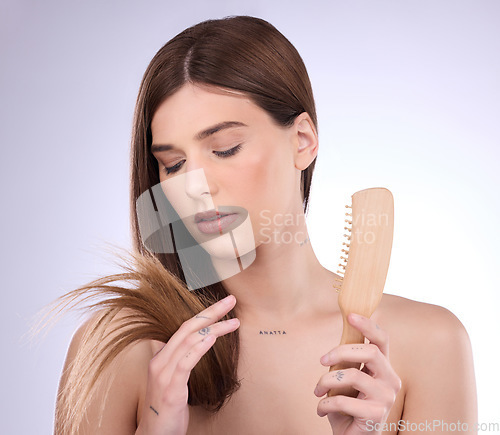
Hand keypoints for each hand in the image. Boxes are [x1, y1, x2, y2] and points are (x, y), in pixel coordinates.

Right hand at [136, 294, 239, 434]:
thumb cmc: (166, 409)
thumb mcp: (171, 381)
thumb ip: (178, 362)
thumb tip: (192, 347)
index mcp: (162, 357)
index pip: (184, 327)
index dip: (204, 314)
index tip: (223, 305)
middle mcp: (160, 361)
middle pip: (188, 328)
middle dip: (211, 312)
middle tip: (230, 300)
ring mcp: (164, 374)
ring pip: (189, 341)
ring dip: (214, 328)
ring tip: (234, 322)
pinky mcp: (171, 388)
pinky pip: (185, 363)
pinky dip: (199, 348)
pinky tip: (212, 339)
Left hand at [314, 313, 400, 433]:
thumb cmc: (348, 405)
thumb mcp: (346, 379)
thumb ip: (346, 361)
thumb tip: (336, 340)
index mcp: (383, 367)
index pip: (382, 340)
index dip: (368, 325)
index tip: (350, 315)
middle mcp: (390, 380)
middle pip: (370, 352)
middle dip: (340, 351)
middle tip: (322, 360)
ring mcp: (386, 397)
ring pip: (353, 375)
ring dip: (326, 381)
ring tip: (317, 390)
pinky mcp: (376, 414)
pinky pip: (344, 400)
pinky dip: (325, 403)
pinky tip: (321, 409)